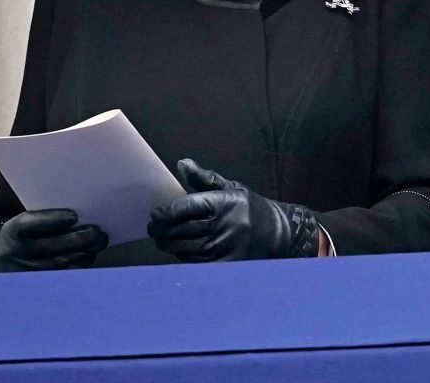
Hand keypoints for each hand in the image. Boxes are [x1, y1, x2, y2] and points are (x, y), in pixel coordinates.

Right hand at [0, 209, 108, 271]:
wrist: (11, 259)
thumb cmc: (27, 233)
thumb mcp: (28, 221)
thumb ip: (46, 216)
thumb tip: (79, 212)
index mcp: (12, 231)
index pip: (29, 224)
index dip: (52, 220)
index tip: (74, 216)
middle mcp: (15, 254)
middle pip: (48, 247)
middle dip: (76, 240)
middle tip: (96, 232)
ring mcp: (26, 272)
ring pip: (57, 264)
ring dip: (82, 253)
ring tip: (100, 242)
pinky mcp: (37, 285)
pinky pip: (61, 276)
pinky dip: (78, 265)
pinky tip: (90, 255)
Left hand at [148, 159, 319, 261]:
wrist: (276, 233)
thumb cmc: (249, 207)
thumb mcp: (230, 187)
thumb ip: (204, 178)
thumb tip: (181, 164)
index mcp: (222, 202)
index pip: (186, 207)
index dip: (166, 212)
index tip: (155, 214)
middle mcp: (222, 225)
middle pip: (181, 230)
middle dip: (162, 230)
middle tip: (153, 229)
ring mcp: (223, 247)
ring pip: (185, 248)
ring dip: (168, 245)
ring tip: (161, 239)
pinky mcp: (225, 265)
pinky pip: (195, 263)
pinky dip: (182, 257)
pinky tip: (177, 251)